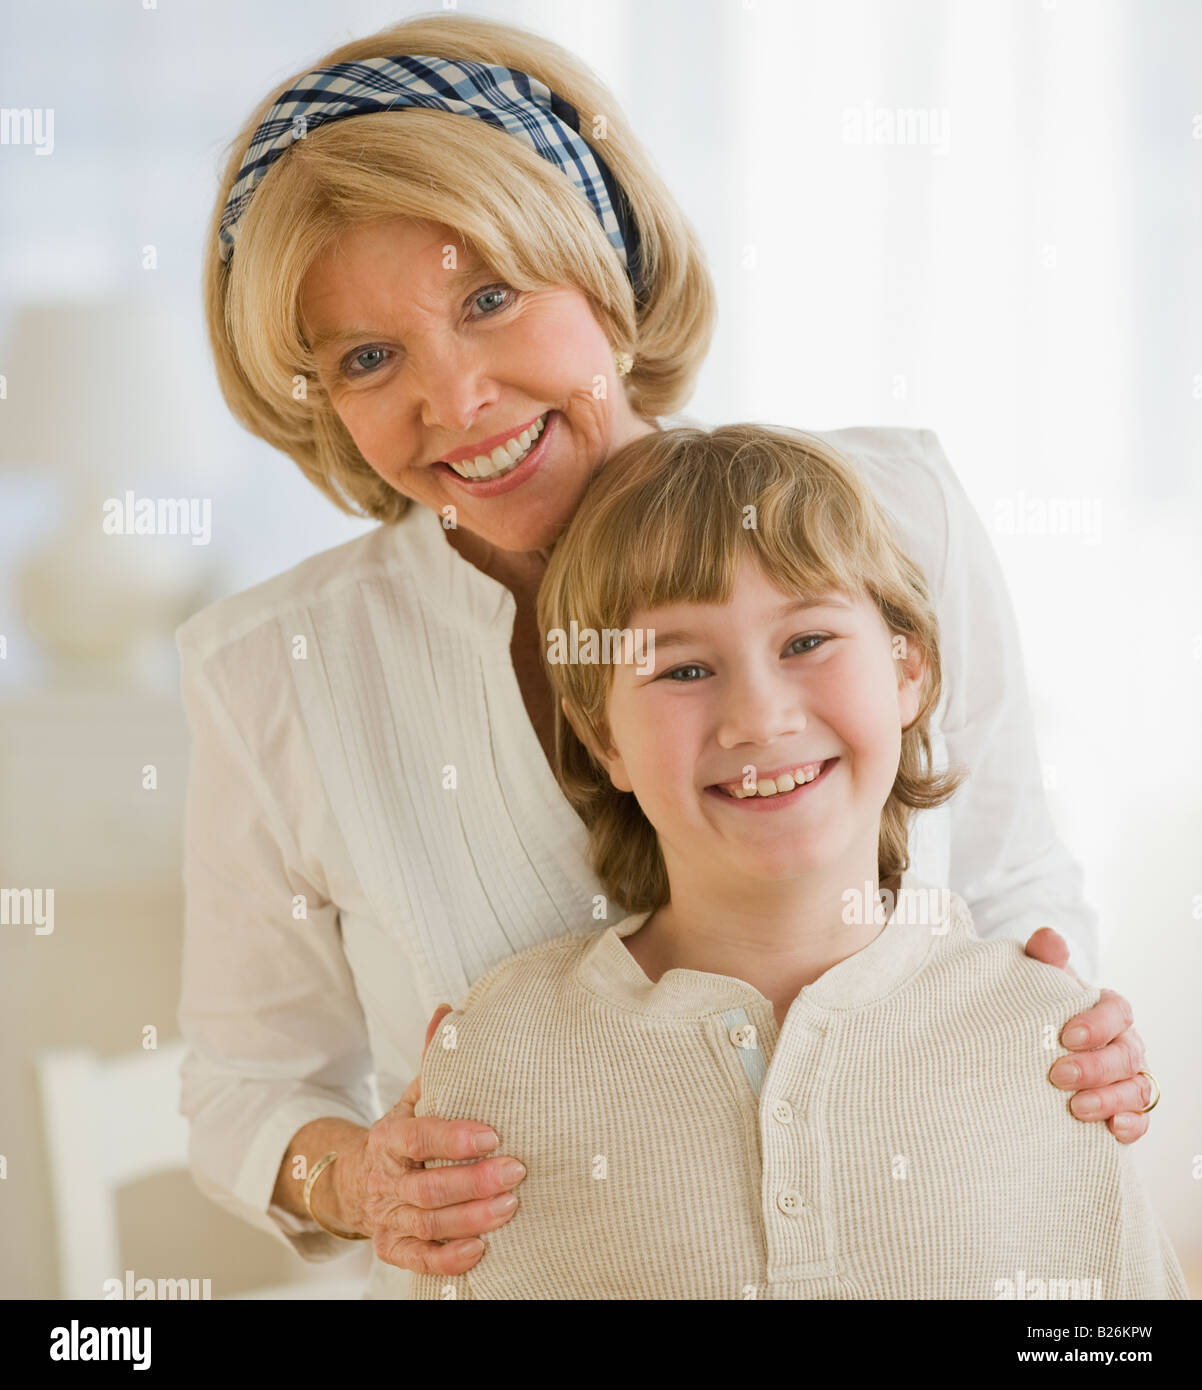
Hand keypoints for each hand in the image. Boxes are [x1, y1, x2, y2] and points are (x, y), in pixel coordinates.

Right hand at [344, 1003, 525, 1273]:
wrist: (357, 1180)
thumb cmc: (403, 1135)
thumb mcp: (413, 1095)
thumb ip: (432, 1058)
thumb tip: (449, 1009)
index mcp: (389, 1135)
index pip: (418, 1136)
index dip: (453, 1138)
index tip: (493, 1135)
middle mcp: (385, 1178)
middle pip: (428, 1186)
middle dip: (474, 1181)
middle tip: (517, 1170)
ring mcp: (387, 1215)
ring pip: (428, 1223)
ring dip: (472, 1217)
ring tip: (512, 1206)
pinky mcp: (392, 1246)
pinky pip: (420, 1258)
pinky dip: (449, 1257)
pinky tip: (481, 1248)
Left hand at [1024, 927, 1151, 1143]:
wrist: (1040, 1042)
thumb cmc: (1045, 1009)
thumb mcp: (1041, 981)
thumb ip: (1044, 958)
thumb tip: (1048, 938)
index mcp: (1109, 1010)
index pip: (1117, 1012)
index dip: (1097, 1024)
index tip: (1065, 1035)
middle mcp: (1126, 1043)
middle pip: (1126, 1055)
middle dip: (1096, 1067)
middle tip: (1058, 1075)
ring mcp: (1130, 1077)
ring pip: (1137, 1089)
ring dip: (1110, 1099)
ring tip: (1077, 1108)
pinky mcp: (1126, 1107)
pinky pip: (1142, 1118)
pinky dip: (1132, 1125)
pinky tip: (1112, 1130)